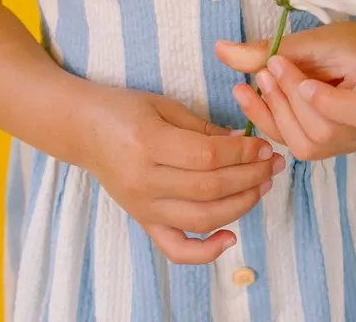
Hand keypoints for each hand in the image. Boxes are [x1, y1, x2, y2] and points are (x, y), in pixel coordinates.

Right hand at [81, 85, 284, 264]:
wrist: (82, 130)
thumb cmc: (123, 109)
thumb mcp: (163, 104)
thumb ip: (202, 126)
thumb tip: (242, 142)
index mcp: (149, 142)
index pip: (208, 156)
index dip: (242, 153)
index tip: (264, 145)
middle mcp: (145, 180)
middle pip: (210, 188)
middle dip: (250, 176)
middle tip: (273, 164)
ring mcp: (143, 207)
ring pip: (202, 218)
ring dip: (241, 205)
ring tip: (262, 186)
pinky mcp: (143, 221)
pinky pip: (177, 249)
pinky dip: (206, 251)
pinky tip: (231, 237)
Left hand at [215, 22, 355, 160]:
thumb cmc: (349, 46)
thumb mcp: (318, 39)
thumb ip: (274, 47)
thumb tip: (220, 49)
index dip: (324, 99)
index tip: (295, 71)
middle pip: (323, 132)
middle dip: (288, 100)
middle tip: (267, 68)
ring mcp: (346, 145)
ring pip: (305, 146)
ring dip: (273, 112)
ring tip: (257, 81)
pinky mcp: (326, 148)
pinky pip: (294, 144)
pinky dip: (268, 121)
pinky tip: (251, 97)